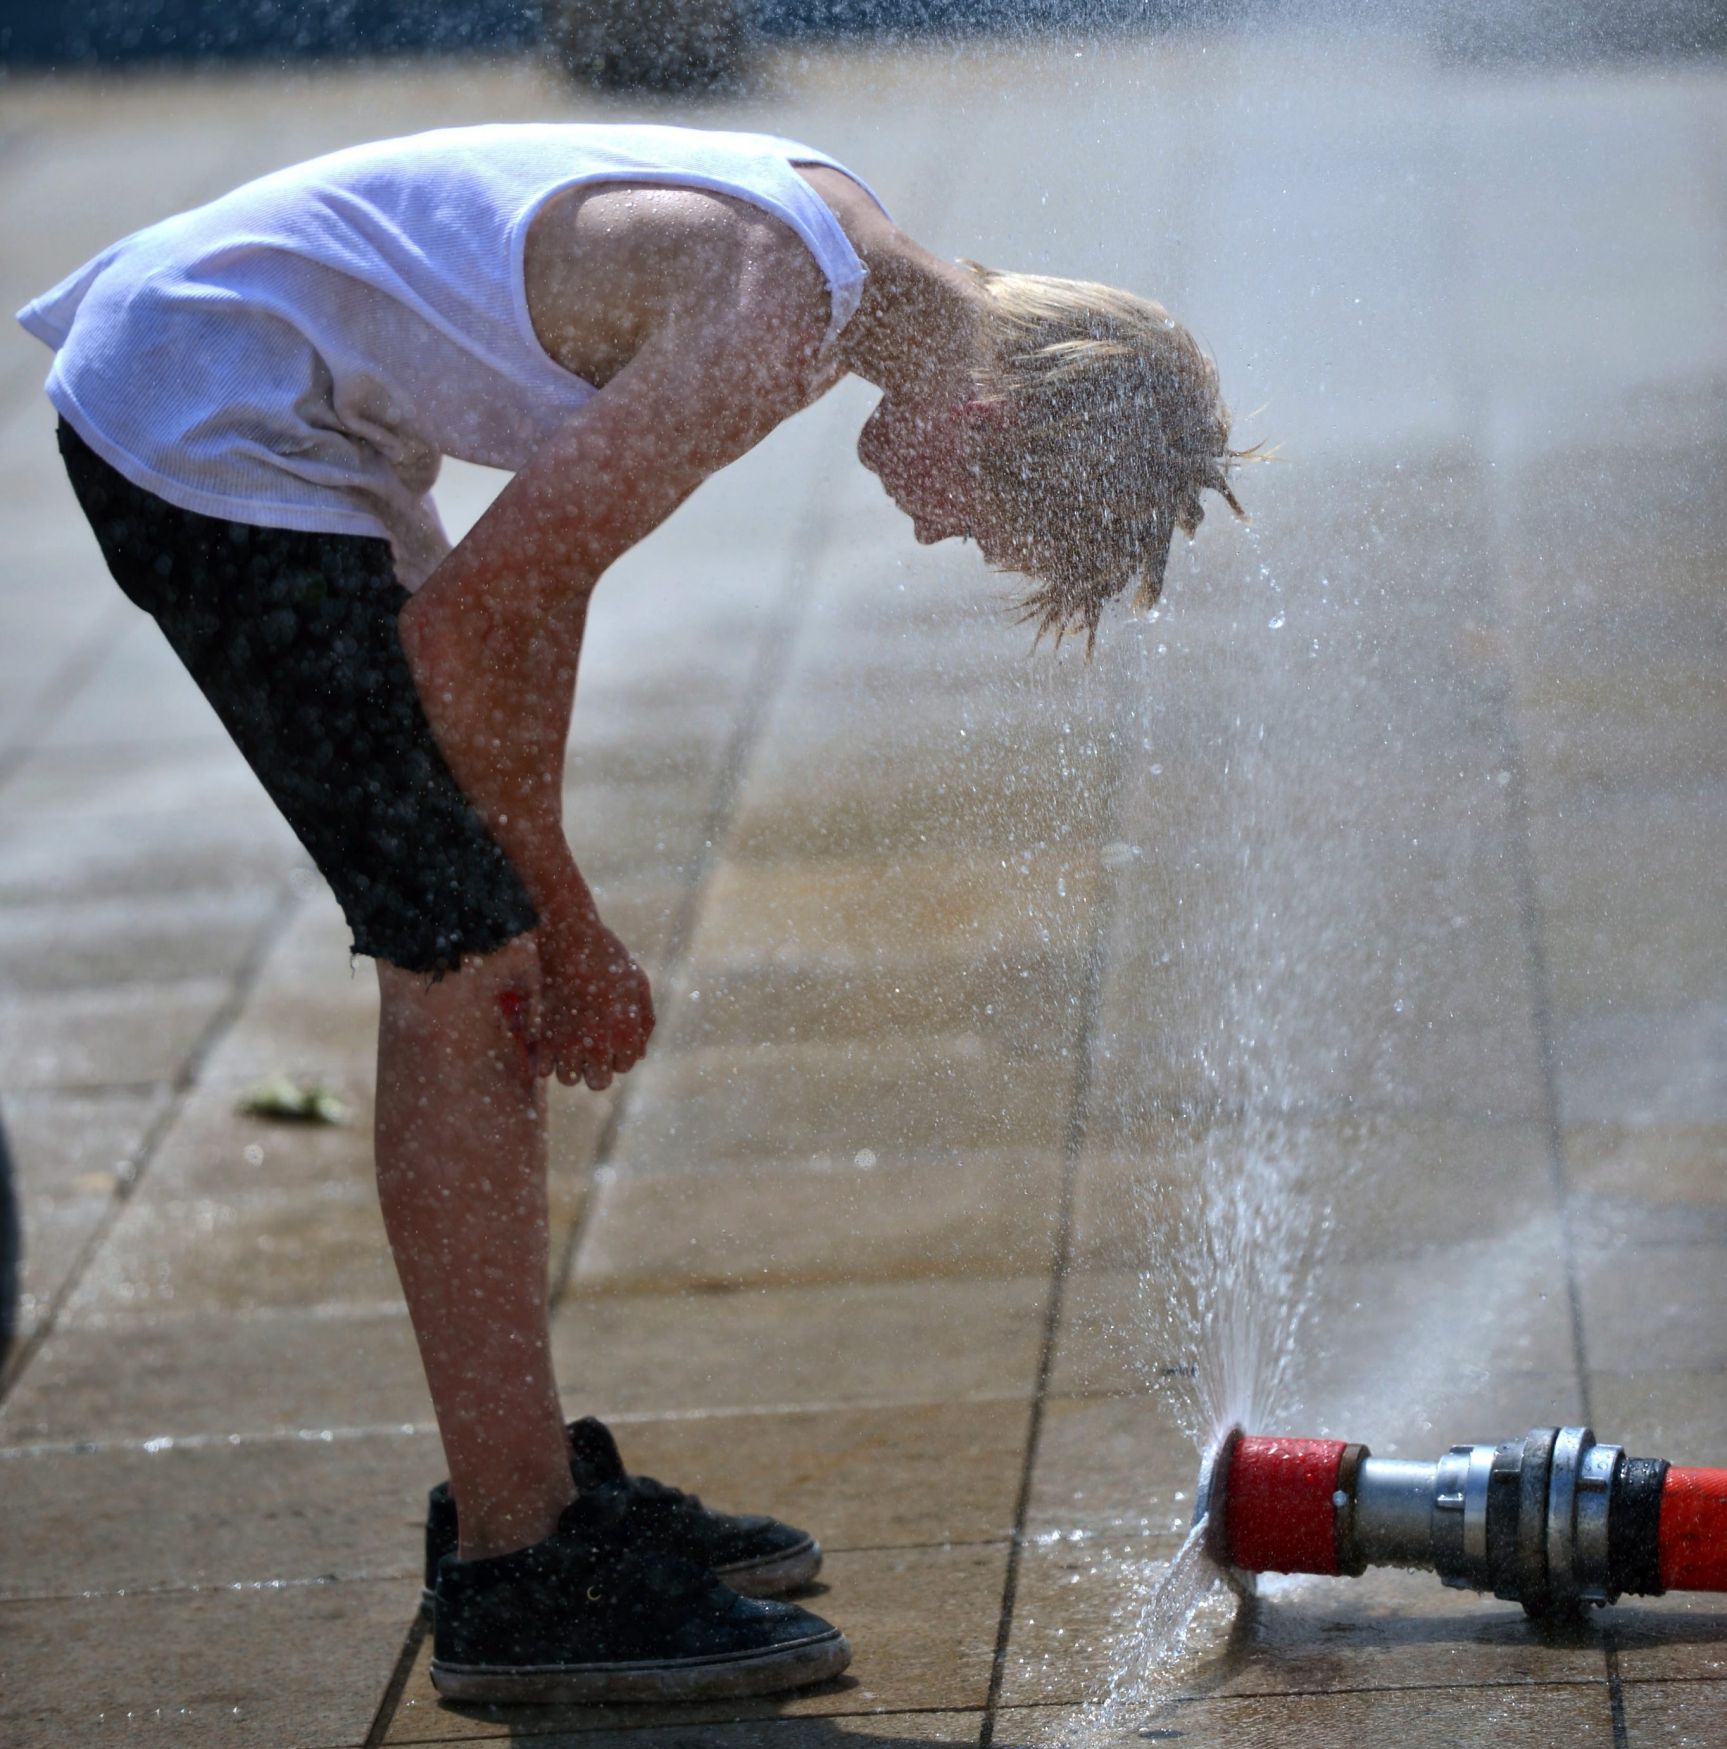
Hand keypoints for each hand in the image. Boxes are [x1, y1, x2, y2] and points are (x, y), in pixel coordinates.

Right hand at [533, 906, 654, 1090]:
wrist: (571, 941)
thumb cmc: (609, 960)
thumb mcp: (639, 985)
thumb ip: (644, 1023)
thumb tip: (639, 1055)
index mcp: (626, 1034)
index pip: (625, 1066)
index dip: (619, 1051)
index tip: (611, 1031)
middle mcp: (598, 1045)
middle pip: (598, 1083)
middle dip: (597, 1067)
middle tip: (591, 1044)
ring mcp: (568, 1043)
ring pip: (568, 1079)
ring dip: (570, 1065)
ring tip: (570, 1042)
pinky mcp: (543, 1037)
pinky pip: (543, 1070)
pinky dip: (547, 1060)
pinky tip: (552, 1039)